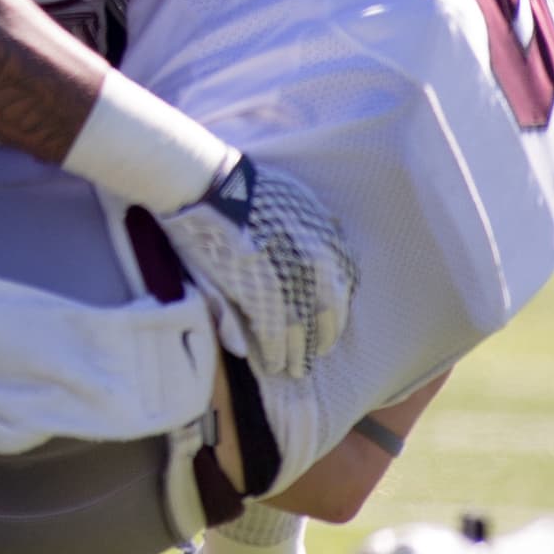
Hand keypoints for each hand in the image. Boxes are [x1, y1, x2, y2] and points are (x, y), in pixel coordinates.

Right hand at [158, 155, 356, 384]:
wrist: (209, 184)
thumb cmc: (244, 187)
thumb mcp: (294, 196)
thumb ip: (315, 221)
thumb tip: (333, 229)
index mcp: (327, 237)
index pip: (344, 284)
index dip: (337, 308)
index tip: (329, 322)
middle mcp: (316, 261)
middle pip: (329, 312)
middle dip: (323, 336)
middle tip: (316, 353)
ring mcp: (289, 279)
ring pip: (302, 328)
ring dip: (300, 353)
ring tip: (295, 369)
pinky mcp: (260, 294)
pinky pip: (273, 333)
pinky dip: (274, 351)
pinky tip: (273, 364)